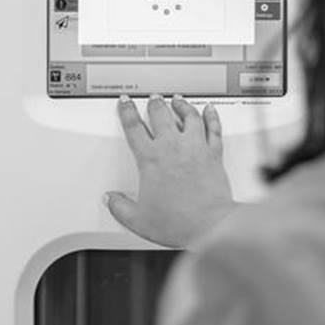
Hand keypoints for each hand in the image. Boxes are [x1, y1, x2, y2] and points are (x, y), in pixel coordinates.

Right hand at [105, 95, 237, 248]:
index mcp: (151, 159)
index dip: (127, 112)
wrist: (209, 225)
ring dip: (181, 105)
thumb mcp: (138, 220)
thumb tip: (111, 200)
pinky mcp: (214, 154)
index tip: (126, 103)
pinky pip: (213, 128)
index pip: (134, 127)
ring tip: (177, 100)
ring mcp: (195, 148)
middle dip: (155, 103)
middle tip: (152, 98)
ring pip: (188, 116)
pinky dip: (211, 116)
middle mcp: (173, 148)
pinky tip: (210, 110)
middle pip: (161, 114)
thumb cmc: (178, 222)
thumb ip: (120, 207)